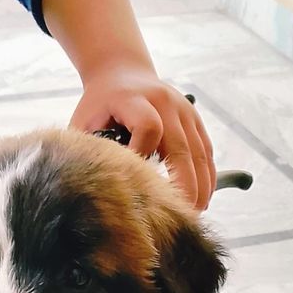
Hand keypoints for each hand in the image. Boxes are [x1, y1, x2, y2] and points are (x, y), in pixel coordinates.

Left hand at [71, 63, 215, 210]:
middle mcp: (165, 102)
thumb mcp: (85, 123)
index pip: (148, 127)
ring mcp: (185, 111)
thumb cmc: (100, 106)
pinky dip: (207, 180)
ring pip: (199, 155)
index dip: (143, 158)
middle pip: (181, 149)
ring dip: (199, 189)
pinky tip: (202, 201)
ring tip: (193, 216)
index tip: (135, 184)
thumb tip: (96, 194)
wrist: (122, 73)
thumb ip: (91, 152)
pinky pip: (207, 154)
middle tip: (177, 218)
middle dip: (182, 189)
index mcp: (134, 98)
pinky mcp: (196, 121)